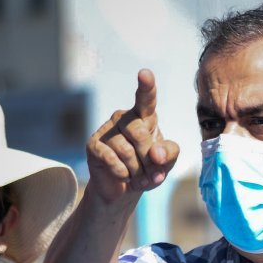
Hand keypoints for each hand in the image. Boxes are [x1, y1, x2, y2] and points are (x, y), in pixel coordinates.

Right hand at [86, 68, 179, 203]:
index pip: (146, 99)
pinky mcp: (93, 145)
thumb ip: (169, 154)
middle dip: (149, 159)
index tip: (145, 73)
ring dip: (137, 170)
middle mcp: (124, 118)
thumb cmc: (147, 170)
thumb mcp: (166, 163)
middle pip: (140, 133)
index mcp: (144, 117)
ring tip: (138, 177)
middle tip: (151, 173)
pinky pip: (111, 159)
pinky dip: (123, 173)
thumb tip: (156, 154)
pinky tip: (124, 176)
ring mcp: (107, 130)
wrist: (123, 189)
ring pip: (126, 150)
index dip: (146, 86)